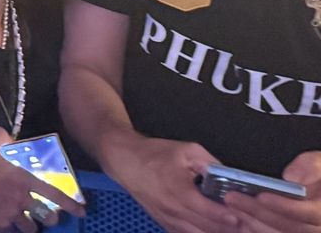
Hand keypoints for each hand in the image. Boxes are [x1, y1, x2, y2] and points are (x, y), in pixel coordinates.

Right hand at [0, 128, 84, 232]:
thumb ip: (5, 138)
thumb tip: (10, 138)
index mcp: (24, 179)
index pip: (54, 194)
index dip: (70, 205)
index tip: (81, 212)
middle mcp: (21, 198)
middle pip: (46, 217)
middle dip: (50, 219)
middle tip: (48, 218)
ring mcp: (10, 213)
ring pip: (30, 228)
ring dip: (30, 226)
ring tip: (27, 223)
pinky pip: (9, 231)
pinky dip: (10, 229)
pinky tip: (6, 225)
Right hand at [104, 135, 235, 232]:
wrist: (124, 161)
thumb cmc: (155, 154)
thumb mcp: (186, 150)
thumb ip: (210, 163)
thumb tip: (231, 176)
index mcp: (180, 192)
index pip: (211, 212)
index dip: (231, 217)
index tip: (246, 216)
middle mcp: (175, 211)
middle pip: (209, 229)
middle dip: (231, 230)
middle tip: (250, 227)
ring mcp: (169, 221)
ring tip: (236, 230)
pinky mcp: (166, 225)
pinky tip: (215, 229)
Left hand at [225, 150, 320, 232]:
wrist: (319, 187)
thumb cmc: (319, 175)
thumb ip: (311, 166)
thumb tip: (291, 178)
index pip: (311, 214)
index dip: (285, 207)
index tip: (262, 196)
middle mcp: (319, 227)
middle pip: (290, 227)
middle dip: (258, 212)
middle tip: (232, 197)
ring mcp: (307, 231)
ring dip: (252, 221)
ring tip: (231, 205)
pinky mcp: (292, 232)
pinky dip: (255, 227)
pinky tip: (239, 216)